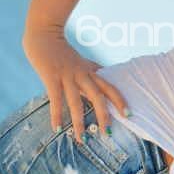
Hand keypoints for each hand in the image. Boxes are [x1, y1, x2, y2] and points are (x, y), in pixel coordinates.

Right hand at [22, 20, 128, 143]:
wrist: (44, 33)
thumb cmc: (62, 49)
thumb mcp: (81, 60)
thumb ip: (92, 69)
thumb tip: (105, 75)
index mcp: (90, 72)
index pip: (109, 87)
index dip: (120, 100)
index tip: (129, 114)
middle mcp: (81, 75)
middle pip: (97, 96)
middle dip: (104, 115)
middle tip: (108, 134)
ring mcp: (66, 76)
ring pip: (76, 102)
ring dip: (79, 122)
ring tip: (82, 140)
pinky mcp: (51, 77)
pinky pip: (56, 99)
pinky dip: (57, 115)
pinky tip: (58, 129)